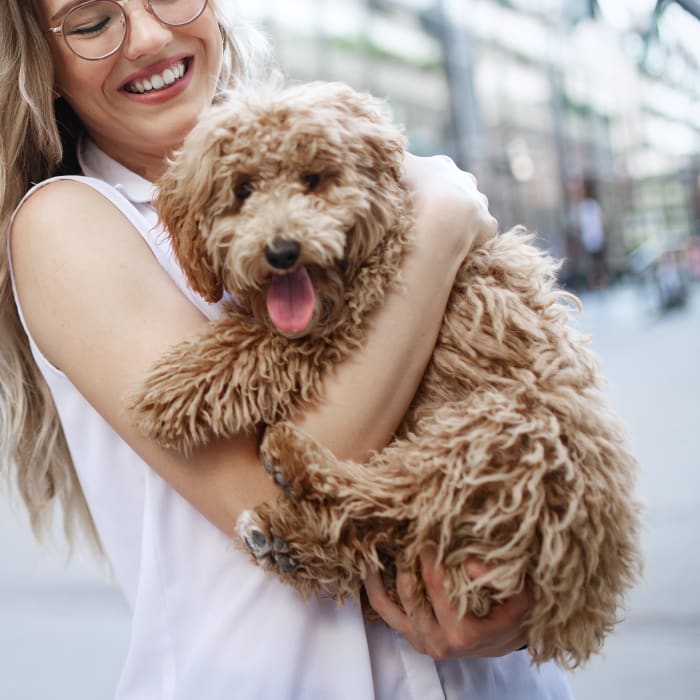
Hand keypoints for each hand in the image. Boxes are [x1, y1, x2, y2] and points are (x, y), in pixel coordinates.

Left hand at [364, 547, 529, 659]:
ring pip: (388, 604)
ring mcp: (419, 640)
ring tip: (374, 545)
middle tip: (402, 531)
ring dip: (380, 573)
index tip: (427, 533)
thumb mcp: (520, 595)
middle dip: (406, 559)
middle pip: (410, 592)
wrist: (506, 639)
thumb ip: (497, 578)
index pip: (437, 586)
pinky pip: (383, 611)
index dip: (430, 557)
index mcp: (463, 633)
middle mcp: (436, 641)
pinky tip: (369, 565)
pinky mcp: (410, 635)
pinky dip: (374, 588)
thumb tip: (470, 563)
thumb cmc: (514, 614)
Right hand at [402, 152, 497, 261]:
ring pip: (474, 208)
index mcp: (443, 165)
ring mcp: (480, 202)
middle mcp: (466, 180)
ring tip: (446, 231)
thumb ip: (394, 159)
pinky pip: (482, 230)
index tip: (416, 195)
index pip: (434, 170)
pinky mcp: (488, 223)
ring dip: (463, 218)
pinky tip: (460, 245)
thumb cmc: (417, 188)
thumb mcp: (399, 166)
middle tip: (431, 215)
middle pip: (458, 187)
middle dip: (448, 198)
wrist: (444, 214)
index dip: (425, 183)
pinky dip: (473, 238)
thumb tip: (387, 153)